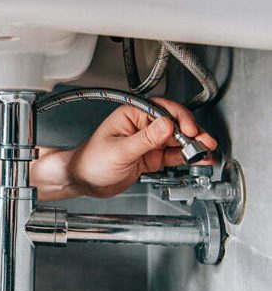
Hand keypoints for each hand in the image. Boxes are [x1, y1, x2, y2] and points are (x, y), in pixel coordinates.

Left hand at [66, 97, 217, 197]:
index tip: (189, 130)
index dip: (179, 118)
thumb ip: (145, 139)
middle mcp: (142, 125)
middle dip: (192, 132)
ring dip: (192, 145)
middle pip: (174, 123)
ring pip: (177, 139)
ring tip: (205, 151)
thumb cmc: (91, 161)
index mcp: (131, 115)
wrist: (84, 181)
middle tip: (204, 142)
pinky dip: (186, 157)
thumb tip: (166, 125)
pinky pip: (173, 154)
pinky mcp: (151, 157)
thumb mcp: (119, 150)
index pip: (161, 109)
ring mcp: (148, 141)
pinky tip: (197, 158)